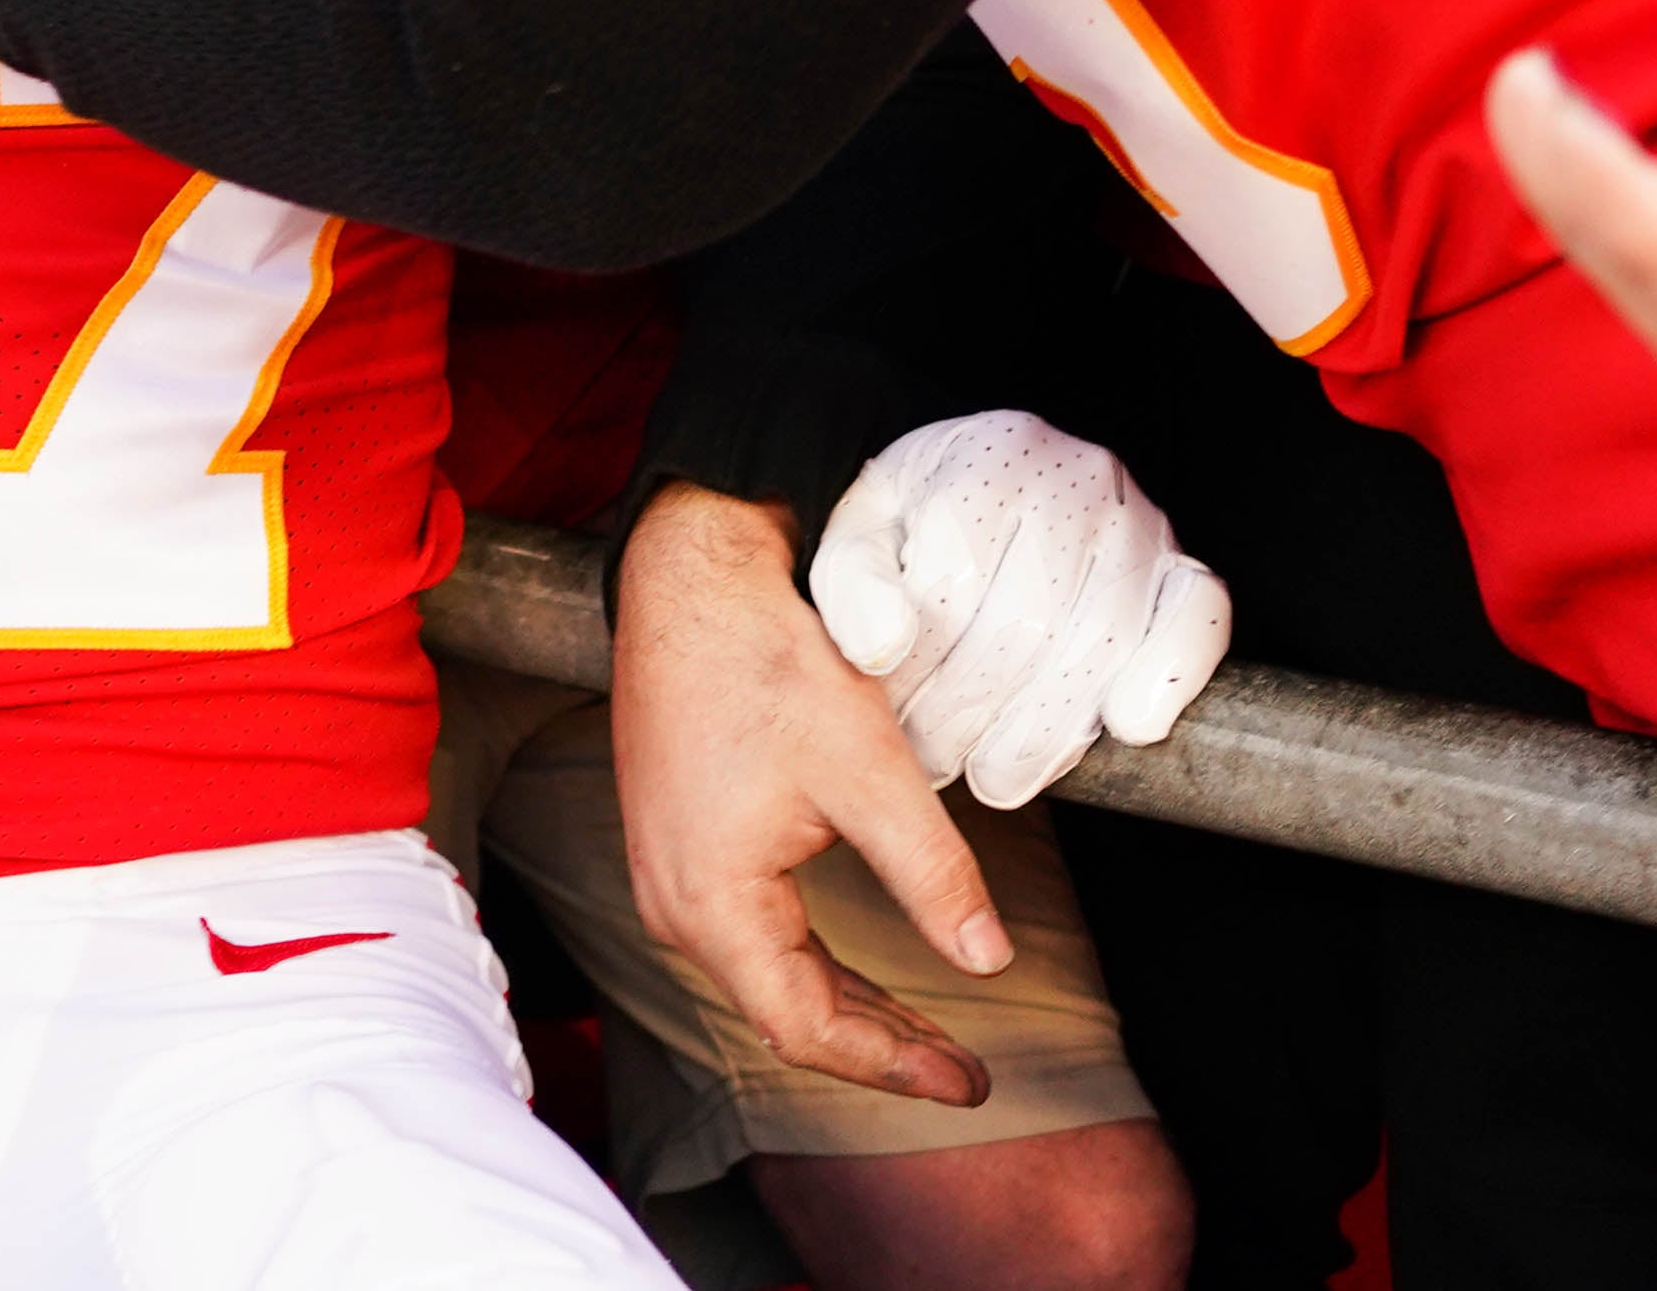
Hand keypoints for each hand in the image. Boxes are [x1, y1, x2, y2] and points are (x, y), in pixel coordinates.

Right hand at [614, 482, 1005, 1104]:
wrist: (684, 575)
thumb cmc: (759, 660)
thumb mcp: (867, 771)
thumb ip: (932, 874)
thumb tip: (988, 960)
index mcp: (710, 902)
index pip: (804, 1028)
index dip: (891, 1065)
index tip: (967, 1081)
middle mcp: (674, 903)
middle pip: (783, 1009)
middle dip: (878, 1042)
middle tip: (963, 1068)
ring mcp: (668, 872)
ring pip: (767, 972)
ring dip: (847, 1002)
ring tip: (926, 1029)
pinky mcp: (677, 841)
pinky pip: (748, 929)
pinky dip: (811, 959)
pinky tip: (857, 964)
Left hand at [811, 412, 1230, 811]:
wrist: (992, 480)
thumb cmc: (923, 521)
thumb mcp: (865, 533)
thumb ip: (853, 583)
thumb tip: (882, 647)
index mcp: (987, 455)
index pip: (955, 583)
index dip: (922, 670)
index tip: (894, 719)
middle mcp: (1076, 476)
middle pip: (1027, 626)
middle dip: (972, 714)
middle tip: (937, 761)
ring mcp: (1140, 521)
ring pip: (1101, 643)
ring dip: (1043, 732)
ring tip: (993, 772)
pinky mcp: (1185, 567)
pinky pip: (1198, 622)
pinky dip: (1166, 679)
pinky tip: (1125, 727)